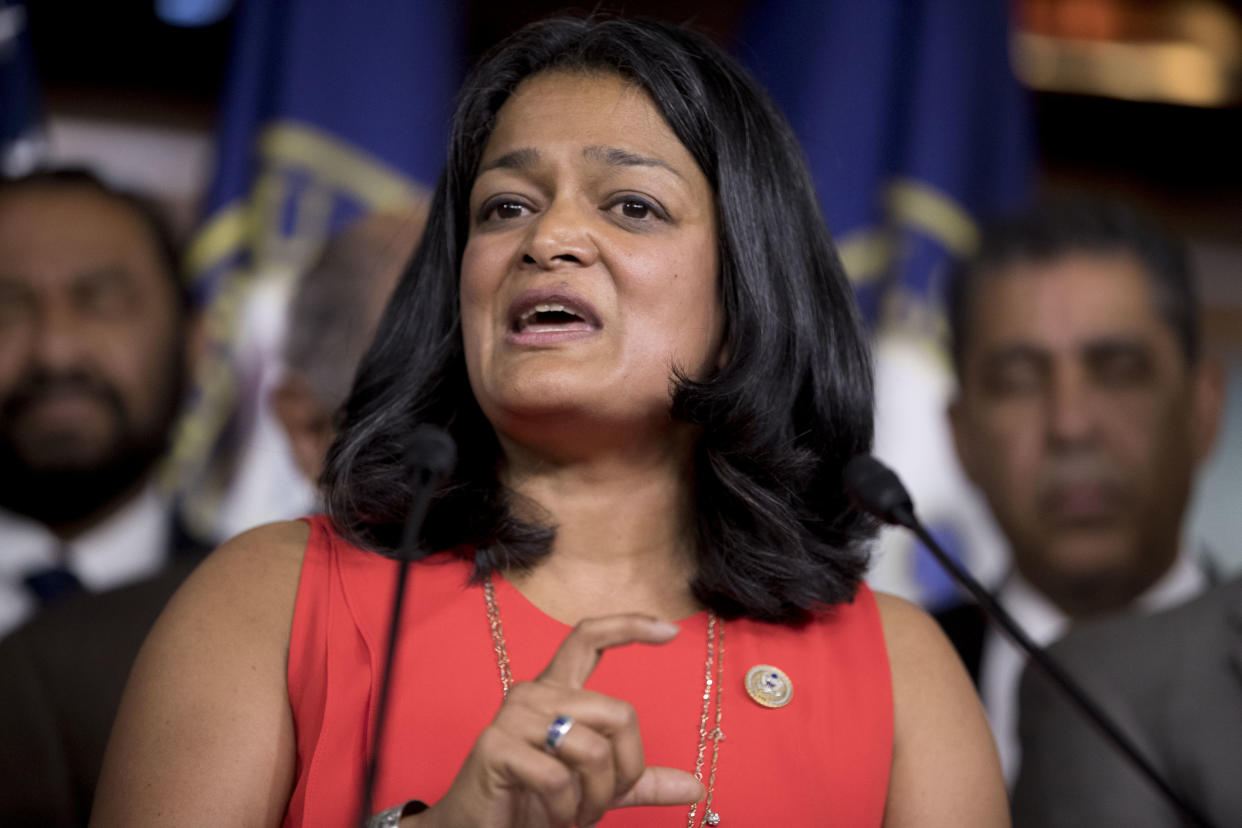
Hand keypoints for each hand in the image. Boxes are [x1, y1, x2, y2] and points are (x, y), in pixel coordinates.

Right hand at [413, 614, 704, 827]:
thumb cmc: (534, 803)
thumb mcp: (594, 789)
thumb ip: (637, 783)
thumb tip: (693, 787)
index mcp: (557, 692)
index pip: (589, 638)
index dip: (629, 626)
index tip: (669, 630)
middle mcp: (535, 693)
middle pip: (618, 712)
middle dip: (624, 770)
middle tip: (602, 804)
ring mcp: (513, 716)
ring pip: (593, 748)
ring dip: (595, 797)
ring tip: (574, 814)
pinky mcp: (496, 746)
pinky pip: (559, 776)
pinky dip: (567, 808)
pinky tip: (552, 815)